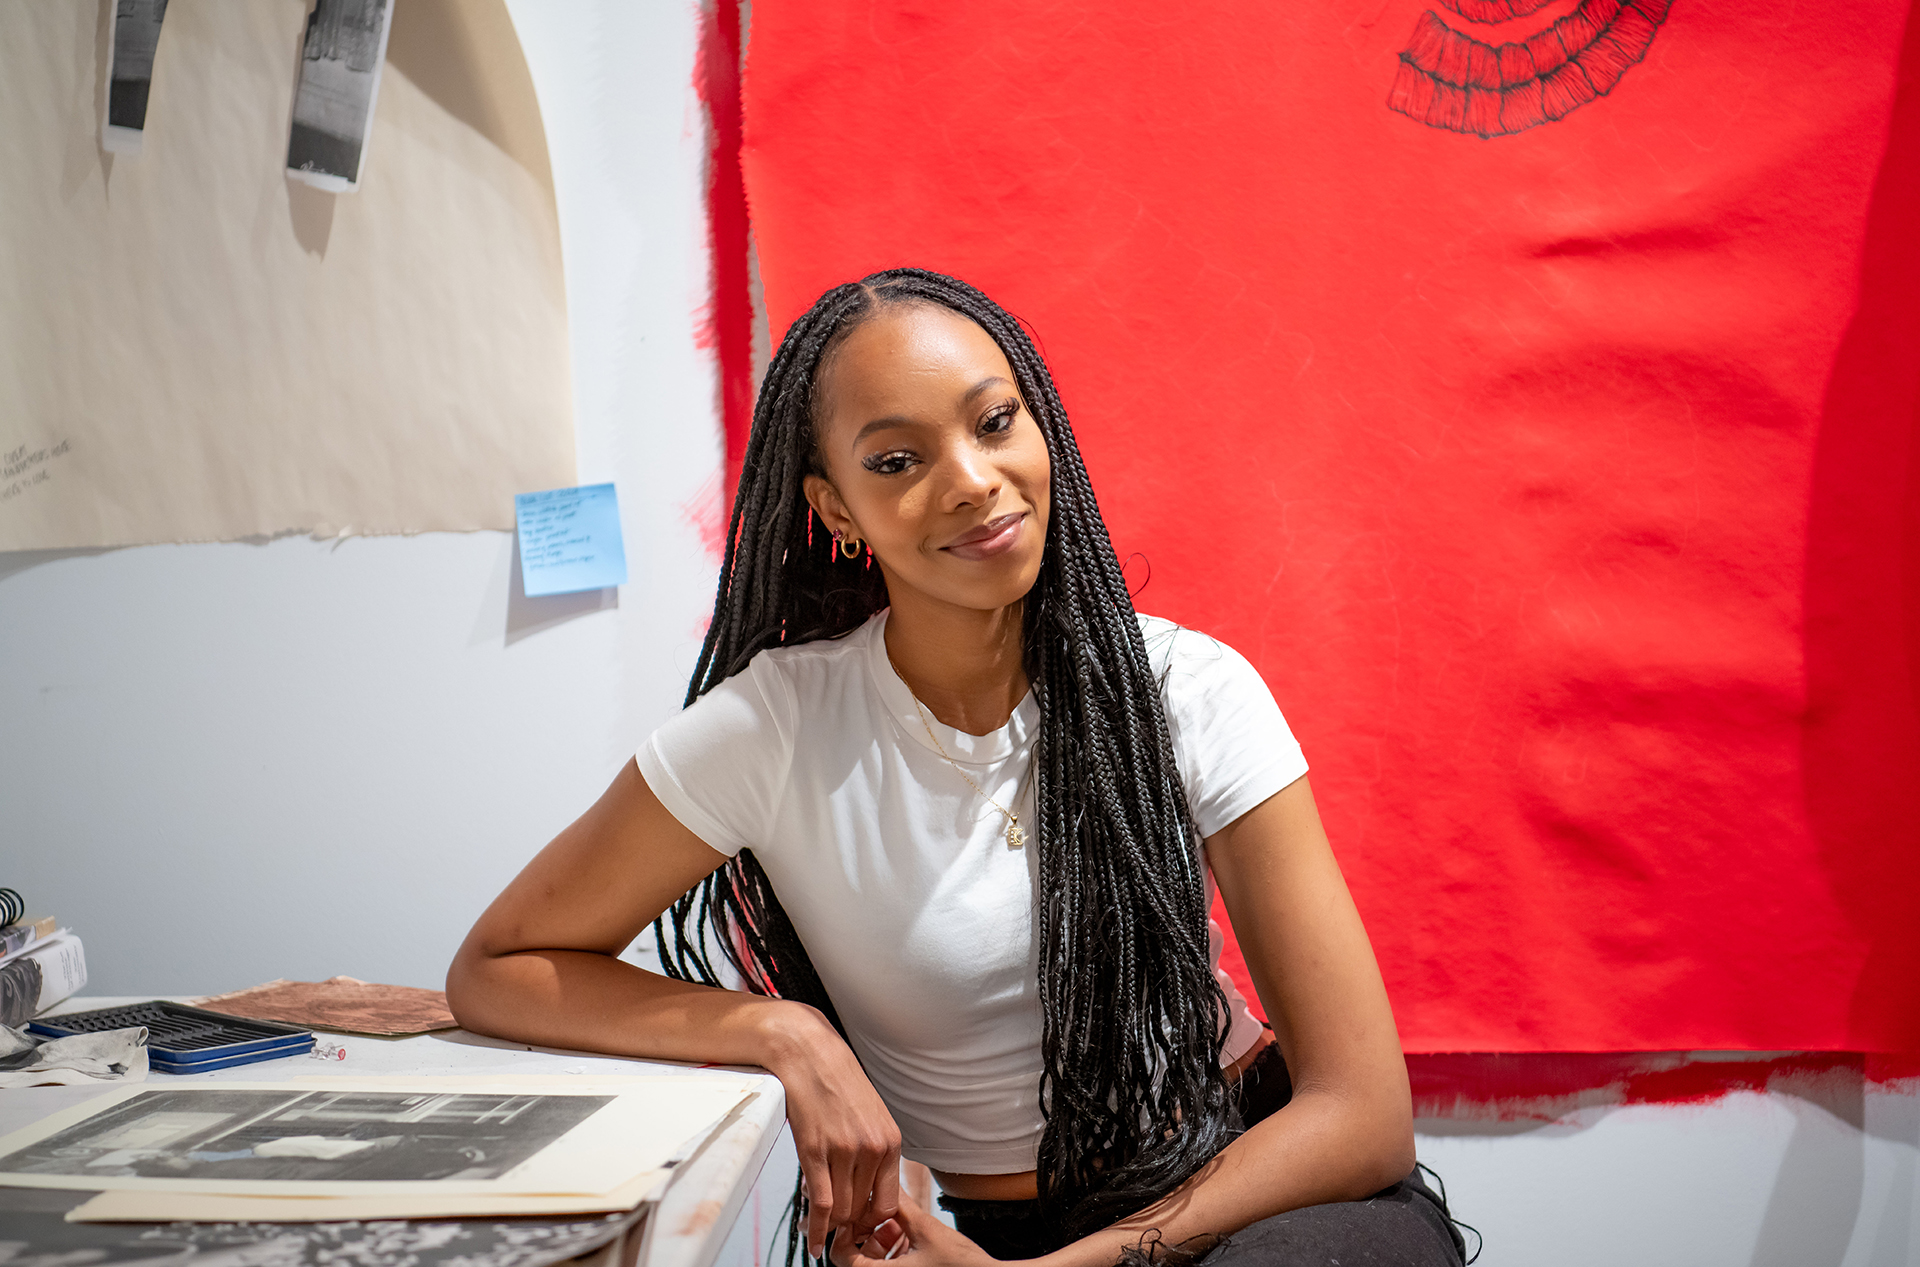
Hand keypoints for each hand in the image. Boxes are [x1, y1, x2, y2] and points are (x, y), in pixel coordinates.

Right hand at [764, 1004, 903, 1256]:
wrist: (807, 1052)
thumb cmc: (836, 1080)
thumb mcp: (870, 1115)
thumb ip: (874, 1149)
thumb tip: (868, 1185)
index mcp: (890, 1141)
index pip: (889, 1202)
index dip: (873, 1221)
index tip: (860, 1227)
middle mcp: (872, 1148)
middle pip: (863, 1209)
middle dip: (848, 1225)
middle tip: (835, 1230)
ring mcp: (844, 1151)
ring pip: (841, 1210)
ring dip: (830, 1225)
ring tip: (820, 1228)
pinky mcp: (816, 1151)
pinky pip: (820, 1203)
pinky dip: (816, 1229)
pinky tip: (814, 1241)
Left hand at [839, 1192, 1000, 1266]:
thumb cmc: (962, 1265)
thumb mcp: (926, 1229)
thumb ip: (900, 1205)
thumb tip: (884, 1183)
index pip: (840, 1256)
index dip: (847, 1230)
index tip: (864, 1213)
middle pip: (855, 1260)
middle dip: (868, 1234)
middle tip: (886, 1217)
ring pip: (872, 1265)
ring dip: (881, 1243)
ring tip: (902, 1225)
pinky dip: (893, 1254)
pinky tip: (910, 1237)